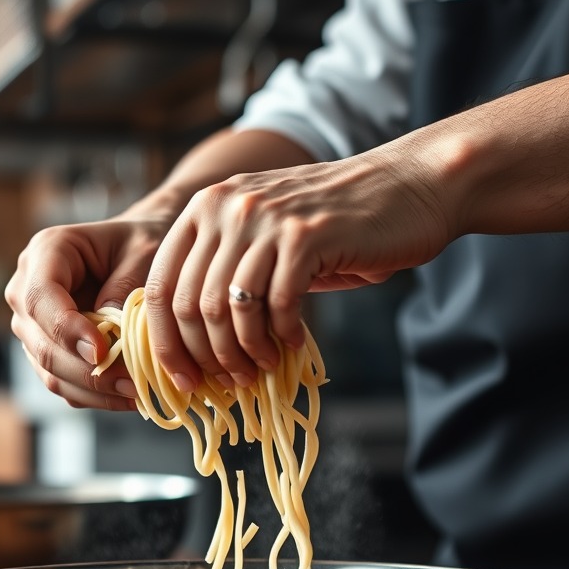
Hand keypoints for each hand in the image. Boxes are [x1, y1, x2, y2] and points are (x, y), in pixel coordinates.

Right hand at [4, 194, 178, 410]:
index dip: (67, 329)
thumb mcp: (144, 252)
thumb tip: (108, 337)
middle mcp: (26, 289)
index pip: (41, 298)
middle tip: (133, 383)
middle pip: (42, 343)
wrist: (136, 251)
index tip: (102, 351)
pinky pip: (63, 383)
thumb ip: (125, 287)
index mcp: (46, 252)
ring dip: (93, 389)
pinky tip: (128, 395)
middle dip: (87, 370)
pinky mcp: (46, 351)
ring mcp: (32, 325)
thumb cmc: (141, 242)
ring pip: (50, 371)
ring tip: (136, 392)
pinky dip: (94, 396)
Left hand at [143, 140, 457, 391]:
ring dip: (244, 353)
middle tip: (228, 382)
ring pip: (230, 310)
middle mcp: (227, 206)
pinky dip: (284, 335)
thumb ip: (224, 271)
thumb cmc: (333, 221)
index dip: (166, 342)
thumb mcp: (263, 234)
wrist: (407, 187)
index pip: (161, 285)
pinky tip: (294, 344)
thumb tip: (193, 345)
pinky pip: (279, 305)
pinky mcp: (306, 236)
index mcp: (206, 207)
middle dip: (206, 357)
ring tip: (261, 367)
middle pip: (191, 305)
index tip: (182, 378)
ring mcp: (266, 218)